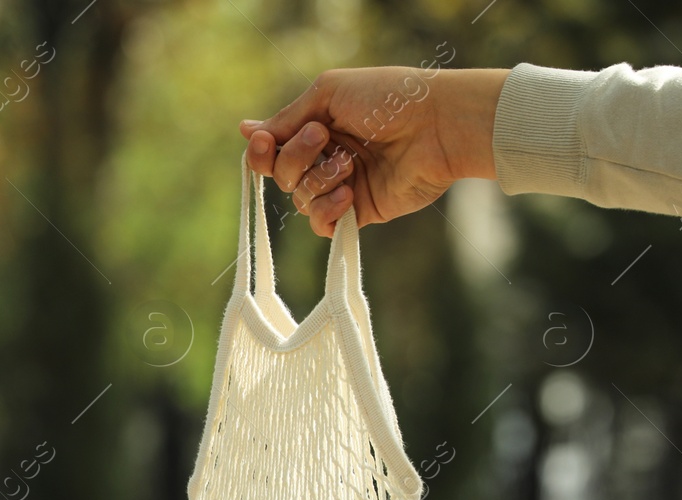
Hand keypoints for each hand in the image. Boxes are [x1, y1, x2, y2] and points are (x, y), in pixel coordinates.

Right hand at [238, 67, 508, 236]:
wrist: (435, 124)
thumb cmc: (388, 98)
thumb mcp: (328, 94)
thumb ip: (287, 118)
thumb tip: (245, 131)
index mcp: (316, 127)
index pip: (272, 150)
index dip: (262, 152)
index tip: (265, 143)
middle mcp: (325, 158)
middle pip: (281, 175)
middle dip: (297, 158)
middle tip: (325, 137)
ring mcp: (341, 185)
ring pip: (300, 199)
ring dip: (318, 180)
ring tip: (349, 165)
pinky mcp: (358, 211)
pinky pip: (321, 224)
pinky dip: (326, 212)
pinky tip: (347, 195)